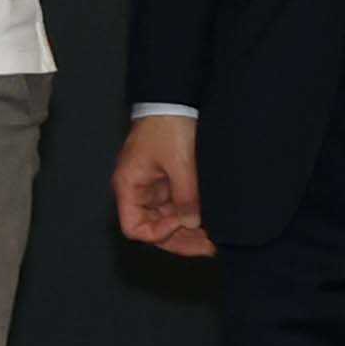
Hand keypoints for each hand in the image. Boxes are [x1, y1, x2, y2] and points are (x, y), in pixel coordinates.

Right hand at [112, 113, 210, 256]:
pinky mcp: (169, 180)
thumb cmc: (168, 126)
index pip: (135, 228)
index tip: (182, 225)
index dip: (158, 233)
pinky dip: (192, 215)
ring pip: (168, 220)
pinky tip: (210, 221)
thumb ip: (185, 196)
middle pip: (153, 228)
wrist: (174, 99)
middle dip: (180, 239)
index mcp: (130, 186)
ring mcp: (155, 186)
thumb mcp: (179, 163)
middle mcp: (139, 190)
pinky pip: (178, 206)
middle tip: (210, 246)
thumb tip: (192, 224)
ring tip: (215, 237)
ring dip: (189, 230)